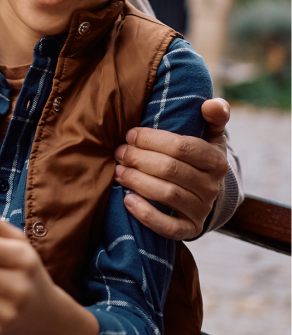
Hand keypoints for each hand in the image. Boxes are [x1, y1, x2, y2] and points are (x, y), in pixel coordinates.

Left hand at [113, 98, 230, 239]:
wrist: (204, 189)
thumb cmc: (198, 153)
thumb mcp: (210, 133)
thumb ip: (214, 115)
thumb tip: (211, 104)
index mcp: (216, 160)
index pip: (182, 147)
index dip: (152, 140)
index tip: (130, 134)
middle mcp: (212, 187)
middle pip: (170, 169)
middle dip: (139, 158)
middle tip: (118, 152)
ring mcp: (202, 210)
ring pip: (167, 195)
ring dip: (137, 181)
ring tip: (118, 171)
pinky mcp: (190, 229)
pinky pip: (169, 228)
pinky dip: (147, 215)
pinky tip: (127, 201)